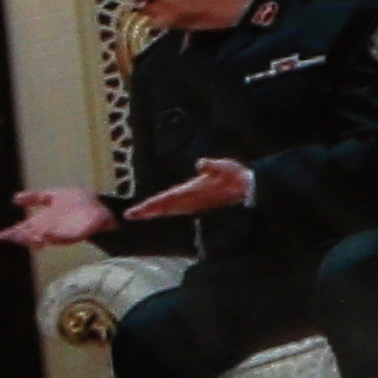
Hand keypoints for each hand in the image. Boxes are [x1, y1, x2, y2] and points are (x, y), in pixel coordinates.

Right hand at [0, 185, 114, 251]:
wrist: (100, 204)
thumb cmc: (78, 202)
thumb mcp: (53, 196)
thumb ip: (35, 197)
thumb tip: (14, 198)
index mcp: (44, 221)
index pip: (24, 228)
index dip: (12, 232)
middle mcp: (50, 230)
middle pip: (31, 235)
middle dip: (21, 236)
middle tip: (10, 235)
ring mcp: (62, 233)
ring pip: (44, 238)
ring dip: (34, 238)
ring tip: (25, 235)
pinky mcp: (75, 234)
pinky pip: (62, 237)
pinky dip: (52, 236)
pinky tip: (44, 235)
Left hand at [125, 155, 256, 225]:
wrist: (249, 192)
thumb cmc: (236, 177)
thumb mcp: (225, 167)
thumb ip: (212, 166)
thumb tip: (200, 163)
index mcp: (192, 192)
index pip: (165, 199)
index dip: (149, 206)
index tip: (133, 212)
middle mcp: (190, 200)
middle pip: (164, 207)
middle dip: (147, 211)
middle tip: (129, 215)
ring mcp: (194, 204)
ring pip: (169, 209)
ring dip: (155, 211)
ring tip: (141, 213)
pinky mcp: (198, 204)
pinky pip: (177, 208)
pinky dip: (167, 210)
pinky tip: (163, 210)